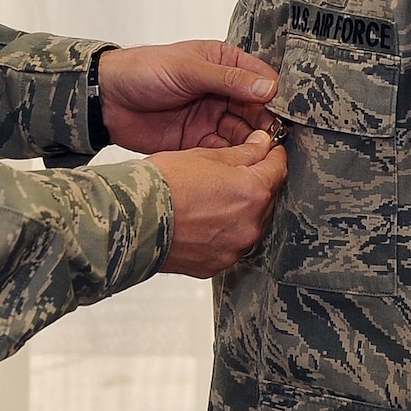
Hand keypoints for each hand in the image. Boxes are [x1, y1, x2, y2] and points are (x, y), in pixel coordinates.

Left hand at [99, 41, 280, 152]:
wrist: (106, 99)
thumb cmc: (143, 70)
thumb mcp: (187, 69)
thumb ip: (228, 79)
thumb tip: (269, 88)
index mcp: (224, 64)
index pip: (260, 80)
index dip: (273, 97)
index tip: (283, 114)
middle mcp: (222, 91)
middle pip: (256, 110)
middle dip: (266, 125)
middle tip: (274, 140)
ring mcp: (211, 117)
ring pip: (243, 134)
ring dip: (252, 144)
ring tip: (260, 155)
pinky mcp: (198, 142)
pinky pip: (223, 152)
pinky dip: (233, 159)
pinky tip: (240, 165)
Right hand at [150, 130, 287, 277]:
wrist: (131, 220)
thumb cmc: (162, 185)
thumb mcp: (204, 156)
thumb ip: (242, 153)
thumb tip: (261, 146)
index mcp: (252, 193)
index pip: (278, 168)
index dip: (273, 154)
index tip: (267, 149)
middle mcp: (250, 225)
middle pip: (266, 198)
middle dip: (254, 183)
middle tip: (233, 172)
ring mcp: (234, 248)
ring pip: (249, 222)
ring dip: (240, 209)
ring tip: (210, 198)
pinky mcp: (217, 264)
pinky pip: (230, 243)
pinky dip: (222, 231)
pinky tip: (202, 219)